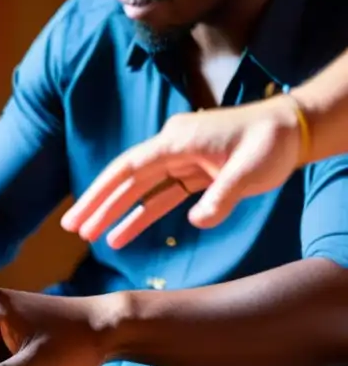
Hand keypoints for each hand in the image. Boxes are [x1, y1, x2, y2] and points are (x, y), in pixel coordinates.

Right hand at [61, 95, 303, 248]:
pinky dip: (140, 215)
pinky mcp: (189, 174)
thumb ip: (222, 197)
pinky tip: (121, 235)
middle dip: (97, 204)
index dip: (101, 193)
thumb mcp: (250, 171)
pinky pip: (157, 196)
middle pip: (125, 179)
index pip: (129, 169)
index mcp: (177, 141)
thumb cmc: (272, 143)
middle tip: (72, 228)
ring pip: (138, 190)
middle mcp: (171, 148)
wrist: (294, 129)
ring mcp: (179, 160)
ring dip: (115, 212)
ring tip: (90, 236)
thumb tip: (197, 221)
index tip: (80, 215)